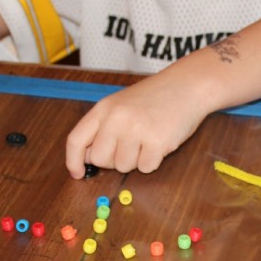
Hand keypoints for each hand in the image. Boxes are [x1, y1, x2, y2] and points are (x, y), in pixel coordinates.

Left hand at [64, 76, 211, 177]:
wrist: (187, 87)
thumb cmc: (154, 98)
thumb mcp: (120, 105)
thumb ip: (102, 128)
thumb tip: (87, 158)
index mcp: (103, 109)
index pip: (76, 140)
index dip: (73, 161)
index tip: (77, 173)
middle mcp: (116, 119)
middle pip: (100, 160)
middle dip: (113, 160)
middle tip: (130, 145)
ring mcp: (136, 130)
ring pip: (123, 167)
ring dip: (136, 160)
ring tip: (147, 139)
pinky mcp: (157, 142)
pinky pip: (146, 168)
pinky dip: (153, 161)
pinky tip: (160, 142)